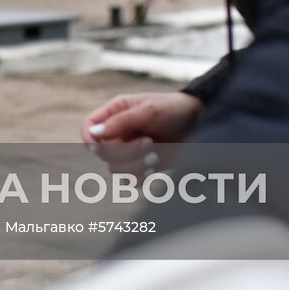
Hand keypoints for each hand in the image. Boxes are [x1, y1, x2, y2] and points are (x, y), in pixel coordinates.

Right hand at [81, 92, 202, 174]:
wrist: (200, 123)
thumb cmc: (173, 109)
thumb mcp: (148, 111)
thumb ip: (121, 122)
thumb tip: (95, 133)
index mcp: (115, 113)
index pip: (89, 127)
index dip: (88, 138)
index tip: (98, 146)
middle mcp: (119, 133)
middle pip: (102, 153)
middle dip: (125, 152)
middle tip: (149, 142)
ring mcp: (130, 150)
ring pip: (115, 169)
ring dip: (135, 165)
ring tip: (155, 154)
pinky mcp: (141, 165)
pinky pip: (130, 180)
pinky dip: (141, 176)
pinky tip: (155, 166)